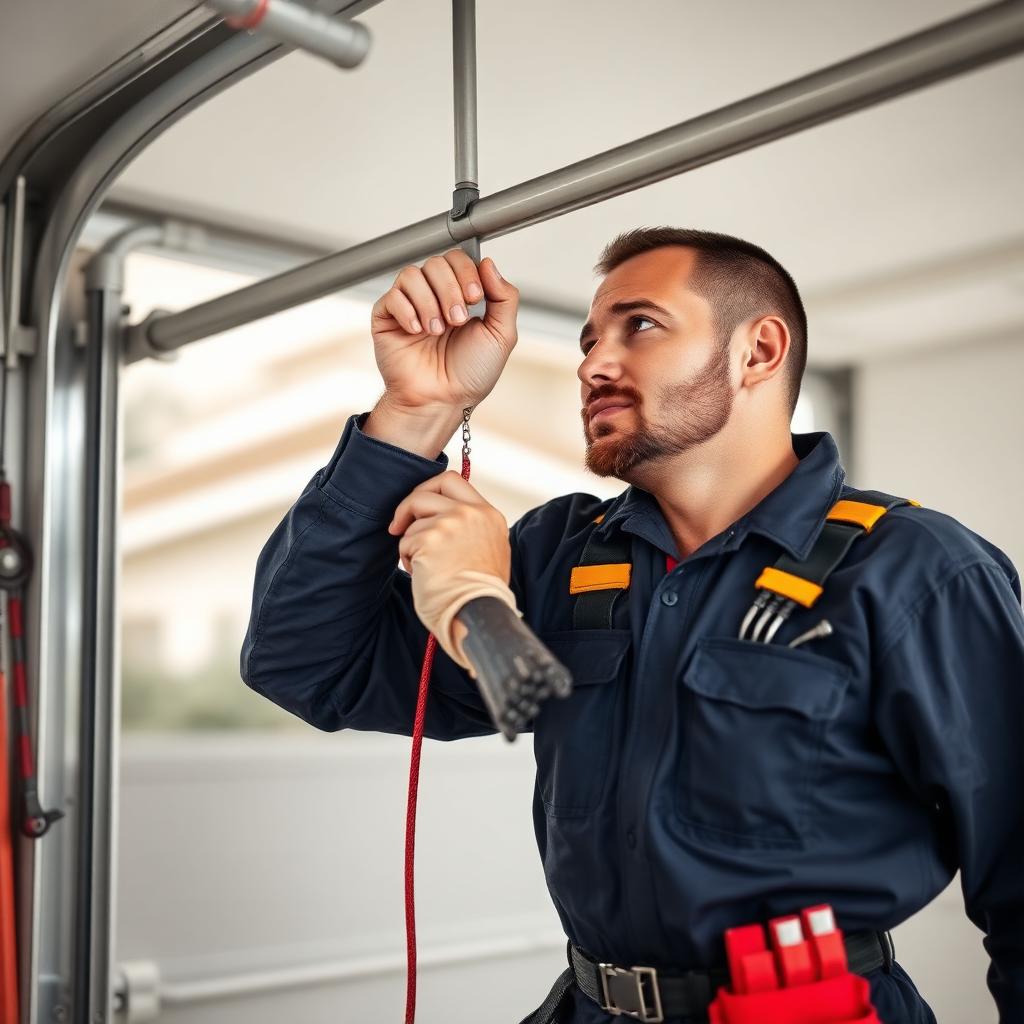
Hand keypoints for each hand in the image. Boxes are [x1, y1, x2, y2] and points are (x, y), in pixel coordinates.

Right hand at [370, 250, 518, 412]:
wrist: (442, 400)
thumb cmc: (470, 374)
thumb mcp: (501, 335)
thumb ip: (505, 296)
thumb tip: (489, 264)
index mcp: (461, 295)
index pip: (459, 259)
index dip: (467, 272)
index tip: (475, 298)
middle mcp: (435, 295)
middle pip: (436, 262)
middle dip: (450, 289)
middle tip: (457, 320)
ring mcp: (410, 305)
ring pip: (413, 274)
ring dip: (429, 302)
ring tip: (437, 331)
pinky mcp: (387, 317)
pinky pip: (393, 296)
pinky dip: (408, 312)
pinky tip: (417, 332)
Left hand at [389, 471, 509, 579]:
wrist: (480, 614)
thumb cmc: (480, 591)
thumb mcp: (490, 548)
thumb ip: (471, 526)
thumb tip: (439, 516)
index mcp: (489, 514)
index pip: (452, 481)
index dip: (429, 490)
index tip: (419, 508)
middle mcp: (472, 513)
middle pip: (427, 492)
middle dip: (407, 506)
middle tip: (399, 526)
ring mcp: (451, 523)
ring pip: (414, 522)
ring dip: (412, 545)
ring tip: (426, 569)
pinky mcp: (431, 539)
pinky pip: (406, 543)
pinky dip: (409, 560)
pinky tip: (424, 576)